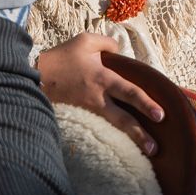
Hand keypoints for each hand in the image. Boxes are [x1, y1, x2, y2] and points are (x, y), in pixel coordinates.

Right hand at [37, 32, 163, 154]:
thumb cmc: (61, 58)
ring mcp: (89, 111)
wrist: (35, 77)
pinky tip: (125, 148)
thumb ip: (106, 44)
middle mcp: (98, 98)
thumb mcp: (84, 41)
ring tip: (149, 153)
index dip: (145, 103)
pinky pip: (102, 130)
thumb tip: (120, 51)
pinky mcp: (80, 119)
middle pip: (123, 119)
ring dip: (132, 142)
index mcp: (102, 78)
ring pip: (114, 129)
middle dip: (140, 134)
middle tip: (156, 148)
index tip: (161, 114)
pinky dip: (115, 139)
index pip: (129, 91)